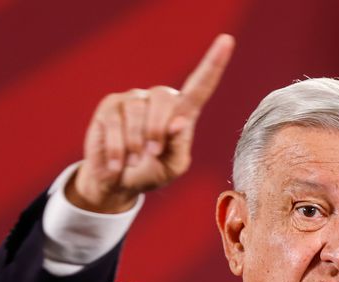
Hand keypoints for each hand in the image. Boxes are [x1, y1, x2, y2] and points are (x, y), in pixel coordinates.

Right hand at [68, 34, 235, 212]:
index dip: (213, 64)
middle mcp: (159, 100)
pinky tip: (117, 164)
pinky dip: (117, 149)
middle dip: (157, 130)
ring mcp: (134, 99)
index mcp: (182, 112)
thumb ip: (178, 147)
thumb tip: (178, 122)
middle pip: (164, 99)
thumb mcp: (171, 167)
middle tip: (152, 154)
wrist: (118, 183)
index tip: (227, 41)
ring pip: (136, 113)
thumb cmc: (150, 172)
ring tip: (134, 162)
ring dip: (135, 144)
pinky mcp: (111, 105)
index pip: (200, 86)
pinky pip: (115, 123)